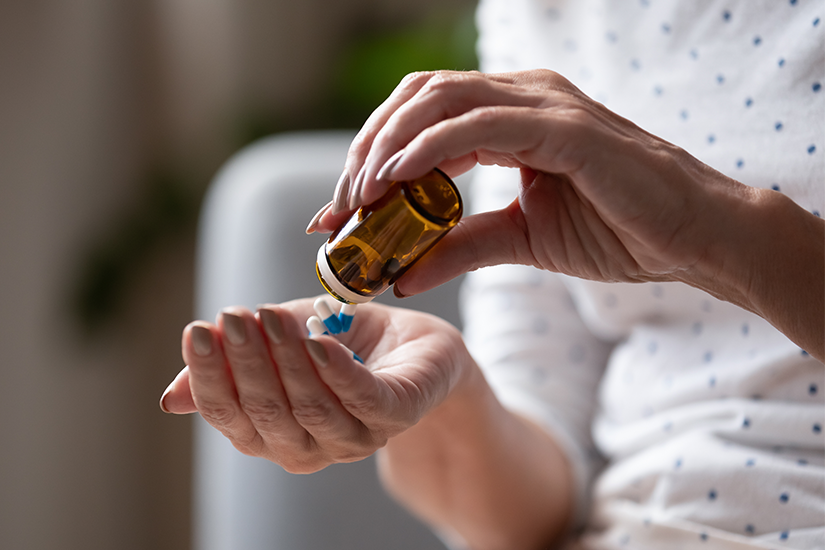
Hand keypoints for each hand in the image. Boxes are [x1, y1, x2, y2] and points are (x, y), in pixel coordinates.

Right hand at [160, 299, 468, 472]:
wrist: (415, 346)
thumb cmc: (344, 344)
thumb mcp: (281, 346)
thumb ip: (234, 366)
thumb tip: (171, 399)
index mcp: (274, 433)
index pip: (230, 415)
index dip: (210, 377)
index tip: (197, 330)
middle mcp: (311, 445)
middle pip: (267, 413)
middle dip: (245, 363)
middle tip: (232, 317)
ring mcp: (355, 436)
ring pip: (311, 407)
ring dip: (286, 360)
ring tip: (269, 316)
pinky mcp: (396, 414)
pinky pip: (363, 400)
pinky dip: (337, 373)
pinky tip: (318, 342)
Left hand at [307, 69, 749, 295]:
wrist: (692, 239)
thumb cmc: (616, 232)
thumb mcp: (519, 242)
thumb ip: (459, 248)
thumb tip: (401, 275)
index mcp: (510, 116)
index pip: (419, 119)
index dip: (370, 158)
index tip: (337, 213)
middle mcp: (522, 96)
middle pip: (415, 100)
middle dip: (366, 151)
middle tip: (337, 209)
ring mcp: (543, 104)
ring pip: (438, 101)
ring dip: (386, 148)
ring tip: (356, 199)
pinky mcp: (564, 127)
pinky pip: (477, 125)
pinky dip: (427, 149)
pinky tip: (394, 181)